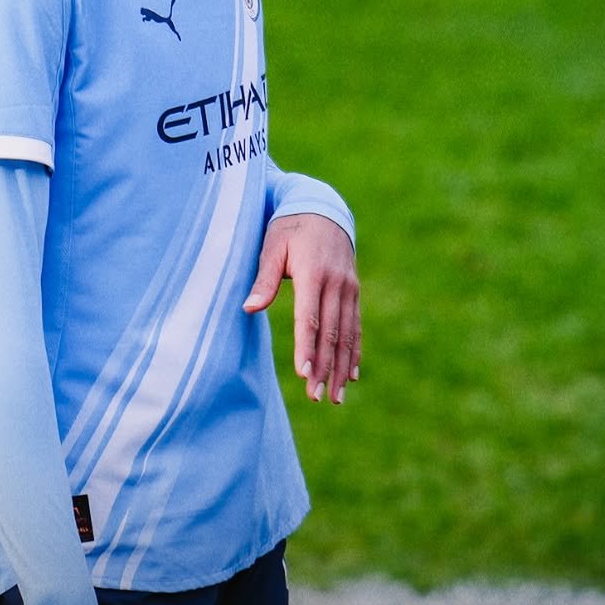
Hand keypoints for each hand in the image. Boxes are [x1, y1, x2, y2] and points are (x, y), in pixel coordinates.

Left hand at [244, 213, 360, 405]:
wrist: (322, 207)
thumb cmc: (288, 228)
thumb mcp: (271, 246)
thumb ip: (263, 279)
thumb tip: (249, 309)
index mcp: (313, 273)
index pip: (310, 318)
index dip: (307, 348)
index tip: (304, 374)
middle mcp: (336, 283)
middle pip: (331, 332)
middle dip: (325, 367)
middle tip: (317, 396)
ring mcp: (349, 288)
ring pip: (347, 334)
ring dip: (342, 367)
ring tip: (336, 397)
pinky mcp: (353, 291)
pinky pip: (355, 325)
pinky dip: (354, 352)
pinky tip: (352, 375)